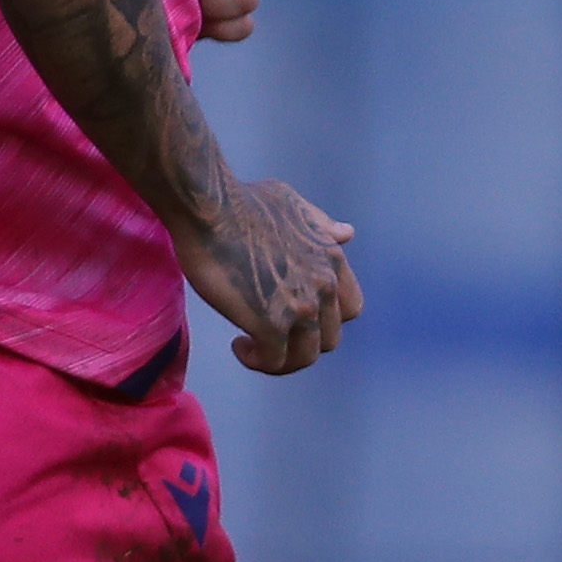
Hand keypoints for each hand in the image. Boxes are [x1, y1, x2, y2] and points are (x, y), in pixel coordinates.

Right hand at [182, 178, 363, 374]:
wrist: (212, 207)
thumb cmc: (244, 200)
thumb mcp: (294, 204)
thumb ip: (321, 224)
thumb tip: (347, 234)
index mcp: (332, 260)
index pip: (350, 309)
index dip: (325, 318)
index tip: (297, 314)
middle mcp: (324, 286)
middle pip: (328, 339)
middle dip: (301, 341)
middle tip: (270, 333)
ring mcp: (300, 308)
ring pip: (304, 357)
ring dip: (280, 358)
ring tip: (252, 344)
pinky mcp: (270, 324)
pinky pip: (273, 361)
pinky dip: (256, 360)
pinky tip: (239, 345)